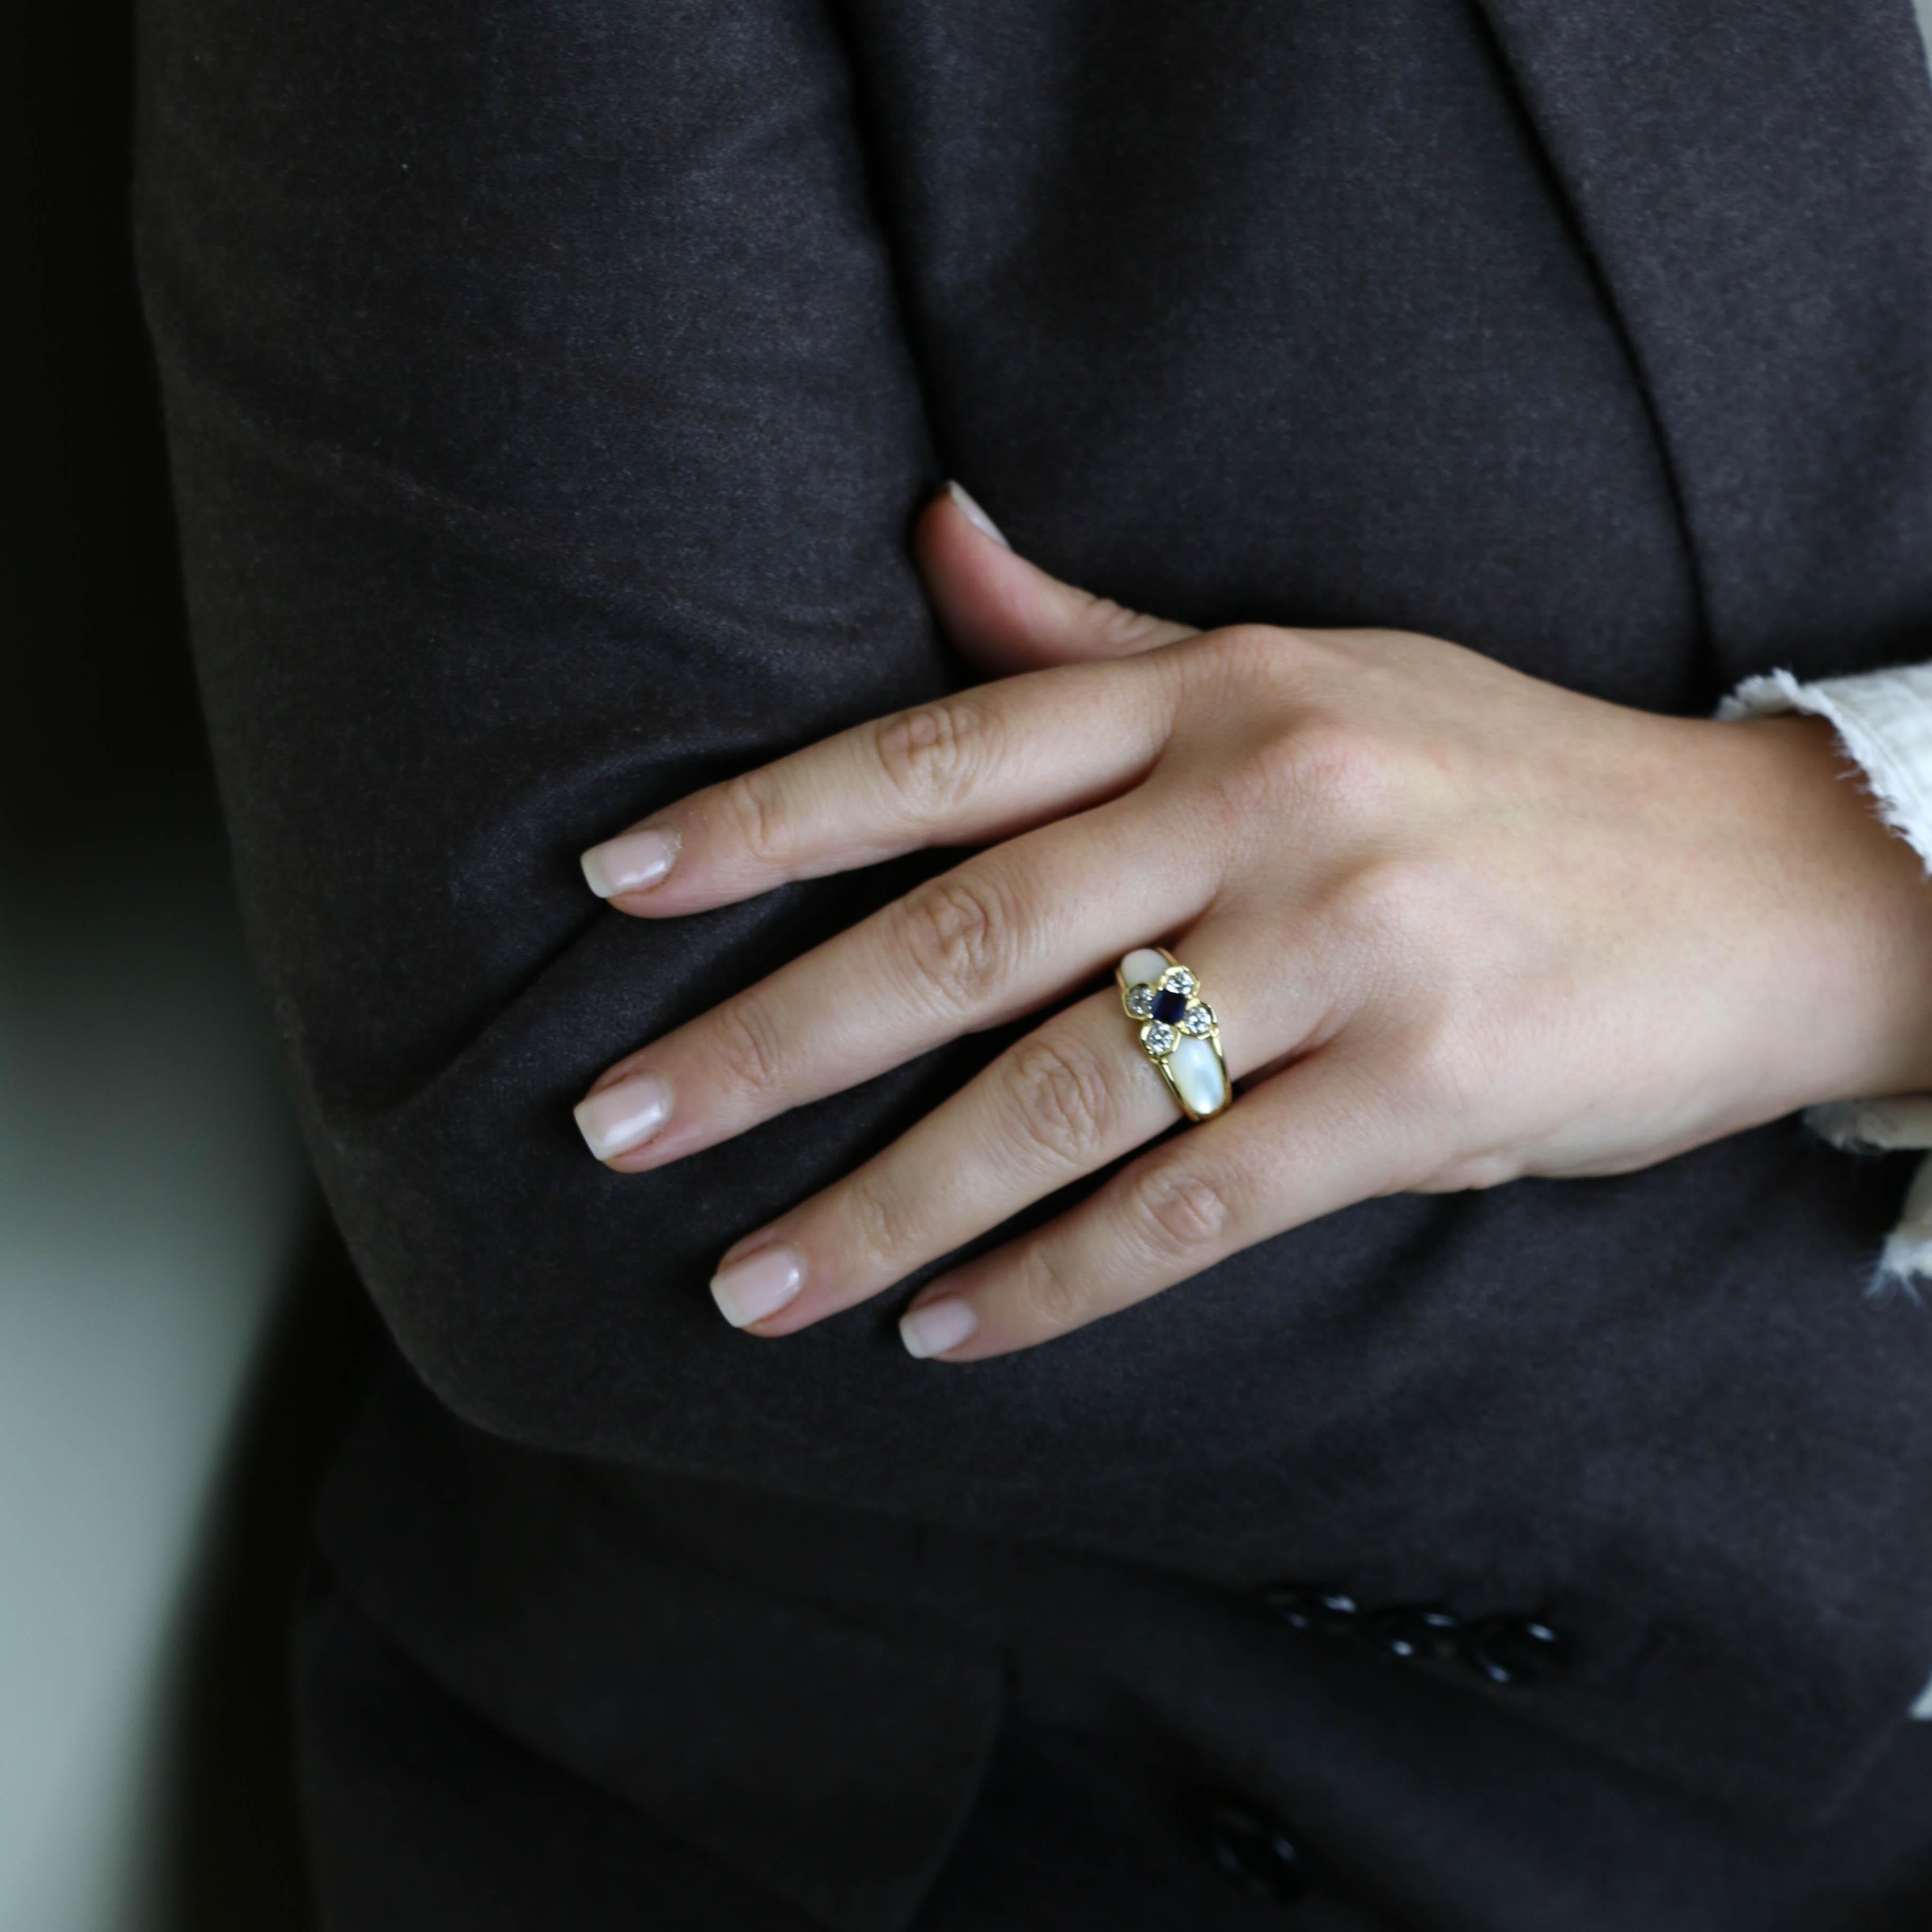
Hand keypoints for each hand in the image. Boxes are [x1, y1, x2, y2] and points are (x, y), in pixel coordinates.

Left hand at [571, 486, 1931, 1359]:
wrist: (1761, 878)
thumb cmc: (1496, 773)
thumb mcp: (1303, 665)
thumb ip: (1098, 635)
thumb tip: (930, 538)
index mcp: (1213, 692)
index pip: (937, 753)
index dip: (760, 821)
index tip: (616, 891)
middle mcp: (1261, 802)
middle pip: (959, 934)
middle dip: (767, 1042)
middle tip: (613, 1122)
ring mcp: (1348, 947)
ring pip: (1058, 1095)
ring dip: (883, 1205)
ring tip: (750, 1285)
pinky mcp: (1425, 1089)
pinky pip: (1195, 1205)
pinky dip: (1059, 1280)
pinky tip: (948, 1333)